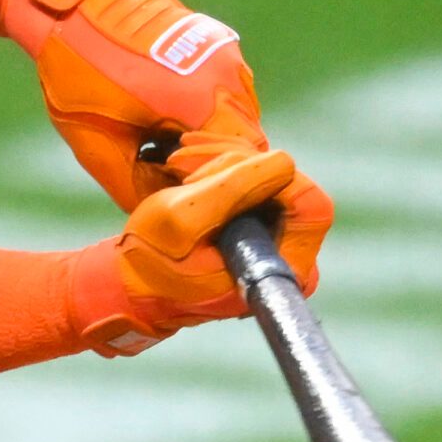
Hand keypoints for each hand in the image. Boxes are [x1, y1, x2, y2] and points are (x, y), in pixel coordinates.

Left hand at [1, 0, 265, 207]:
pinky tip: (165, 115)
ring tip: (163, 145)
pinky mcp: (216, 41)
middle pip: (244, 141)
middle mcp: (224, 70)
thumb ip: (141, 189)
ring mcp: (224, 51)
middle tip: (172, 179)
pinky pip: (226, 91)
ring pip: (238, 116)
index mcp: (199, 96)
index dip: (217, 189)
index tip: (186, 200)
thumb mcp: (99, 146)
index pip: (240, 163)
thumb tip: (171, 220)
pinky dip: (206, 111)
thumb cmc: (76, 72)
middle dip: (214, 167)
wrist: (67, 4)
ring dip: (211, 138)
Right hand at [68, 145, 333, 355]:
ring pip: (269, 171)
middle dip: (234, 161)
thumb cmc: (151, 259)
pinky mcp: (259, 220)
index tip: (211, 176)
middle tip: (183, 164)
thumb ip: (234, 189)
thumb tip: (285, 162)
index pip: (308, 201)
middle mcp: (289, 254)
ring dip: (221, 160)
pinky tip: (184, 165)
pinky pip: (254, 176)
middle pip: (288, 179)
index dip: (263, 174)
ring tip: (177, 165)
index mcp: (279, 267)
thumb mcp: (181, 217)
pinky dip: (221, 165)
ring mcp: (276, 236)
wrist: (133, 281)